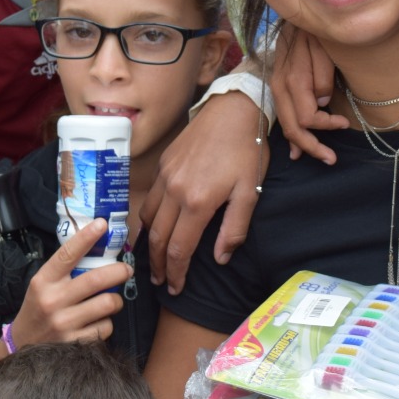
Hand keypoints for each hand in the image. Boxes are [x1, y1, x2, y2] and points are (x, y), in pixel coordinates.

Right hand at [9, 220, 129, 346]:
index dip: (86, 237)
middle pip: (97, 279)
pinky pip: (105, 327)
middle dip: (119, 271)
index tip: (102, 224)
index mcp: (44, 281)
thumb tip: (96, 246)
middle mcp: (53, 300)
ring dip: (115, 300)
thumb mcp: (42, 285)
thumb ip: (64, 270)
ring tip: (111, 300)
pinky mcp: (74, 343)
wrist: (21, 346)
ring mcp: (64, 323)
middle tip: (126, 269)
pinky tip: (97, 322)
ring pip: (107, 303)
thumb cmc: (38, 308)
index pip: (67, 254)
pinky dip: (106, 323)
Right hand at [139, 91, 265, 294]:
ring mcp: (166, 176)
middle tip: (161, 282)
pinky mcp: (163, 165)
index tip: (177, 287)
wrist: (232, 110)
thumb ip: (234, 229)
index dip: (177, 273)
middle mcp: (175, 191)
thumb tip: (220, 258)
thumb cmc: (247, 151)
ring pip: (148, 219)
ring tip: (155, 260)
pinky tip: (155, 227)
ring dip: (149, 244)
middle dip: (158, 265)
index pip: (179, 249)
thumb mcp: (250, 192)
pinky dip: (148, 219)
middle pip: (158, 238)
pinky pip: (149, 199)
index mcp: (198, 201)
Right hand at [270, 25, 345, 163]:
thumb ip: (322, 74)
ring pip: (286, 124)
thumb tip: (322, 101)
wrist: (297, 11)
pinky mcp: (278, 85)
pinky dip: (291, 132)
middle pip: (293, 127)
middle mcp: (280, 87)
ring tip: (320, 155)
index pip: (307, 117)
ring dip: (302, 143)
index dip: (326, 125)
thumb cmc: (315, 28)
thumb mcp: (324, 46)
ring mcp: (277, 87)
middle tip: (332, 159)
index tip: (344, 122)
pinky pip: (283, 114)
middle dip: (312, 146)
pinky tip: (296, 147)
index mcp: (293, 80)